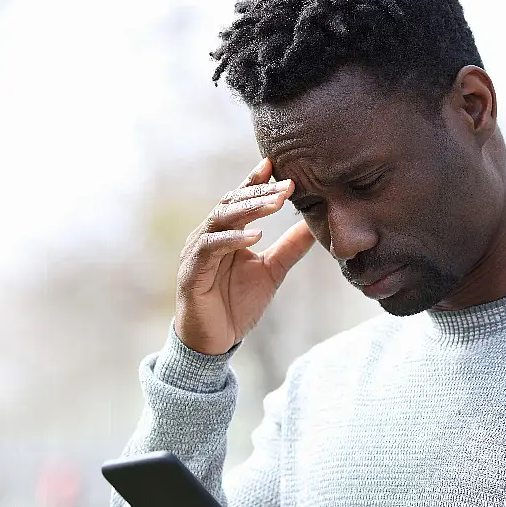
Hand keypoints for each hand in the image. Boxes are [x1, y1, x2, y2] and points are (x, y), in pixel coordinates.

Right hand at [175, 157, 314, 354]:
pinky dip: (233, 240)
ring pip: (220, 220)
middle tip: (286, 185)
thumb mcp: (272, 271)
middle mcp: (208, 236)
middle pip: (231, 204)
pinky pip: (210, 249)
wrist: (213, 341)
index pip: (240, 199)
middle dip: (259, 192)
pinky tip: (256, 236)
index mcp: (225, 233)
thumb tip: (314, 224)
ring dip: (248, 210)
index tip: (276, 165)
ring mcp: (197, 252)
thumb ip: (290, 247)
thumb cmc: (236, 304)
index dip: (255, 181)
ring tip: (275, 203)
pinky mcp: (191, 272)